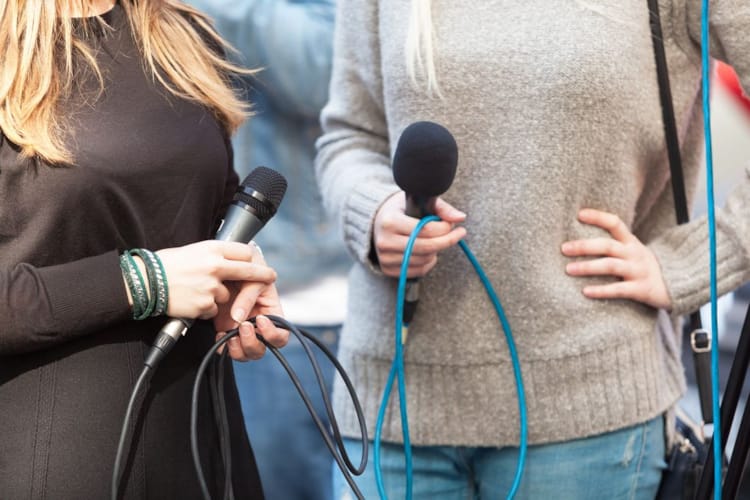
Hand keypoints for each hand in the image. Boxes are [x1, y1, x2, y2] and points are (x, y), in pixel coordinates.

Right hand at [155, 240, 276, 318]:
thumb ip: (214, 255)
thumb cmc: (166, 265)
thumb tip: (231, 258)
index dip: (251, 259)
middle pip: (248, 272)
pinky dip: (205, 308)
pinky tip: (191, 300)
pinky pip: (213, 309)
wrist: (146, 282)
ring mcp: (212, 288)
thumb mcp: (193, 250)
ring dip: (217, 296)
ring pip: (227, 296)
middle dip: (262, 275)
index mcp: (212, 250)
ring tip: (195, 290)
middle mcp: (216, 267)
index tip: (258, 262)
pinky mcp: (205, 305)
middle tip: (271, 277)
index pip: (244, 252)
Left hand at [213, 242, 287, 360]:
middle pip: (262, 350)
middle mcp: (258, 327)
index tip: (260, 320)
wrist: (224, 264)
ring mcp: (241, 331)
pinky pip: (226, 349)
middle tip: (243, 327)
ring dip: (238, 348)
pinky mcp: (225, 331)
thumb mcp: (253, 277)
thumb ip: (248, 297)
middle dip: (252, 343)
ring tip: (228, 334)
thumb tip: (238, 320)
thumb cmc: (246, 268)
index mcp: (272, 314)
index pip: (281, 336)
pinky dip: (223, 346)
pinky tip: (219, 334)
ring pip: (244, 354)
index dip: (273, 334)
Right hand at [373, 192, 466, 277]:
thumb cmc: (401, 210)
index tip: (453, 225)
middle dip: (447, 241)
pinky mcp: (387, 269)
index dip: (445, 228)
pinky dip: (429, 262)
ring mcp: (384, 258)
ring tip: (437, 239)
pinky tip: (429, 251)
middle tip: (459, 234)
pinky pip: (418, 271)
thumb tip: (461, 218)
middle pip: (426, 247)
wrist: (377, 222)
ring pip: (424, 260)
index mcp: (390, 221)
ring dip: (437, 251)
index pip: (425, 229)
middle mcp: (384, 241)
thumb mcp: (419, 202)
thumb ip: (441, 208)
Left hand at [561, 208, 670, 309]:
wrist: (680, 286)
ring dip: (588, 267)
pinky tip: (585, 292)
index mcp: (631, 242)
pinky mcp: (641, 289)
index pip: (615, 223)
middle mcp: (635, 254)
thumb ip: (613, 245)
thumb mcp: (633, 251)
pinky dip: (601, 290)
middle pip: (607, 245)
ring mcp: (638, 271)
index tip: (579, 214)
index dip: (598, 217)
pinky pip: (619, 290)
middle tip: (563, 249)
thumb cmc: (644, 267)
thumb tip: (579, 241)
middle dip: (584, 246)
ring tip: (568, 269)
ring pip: (611, 266)